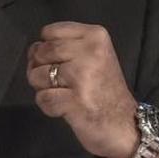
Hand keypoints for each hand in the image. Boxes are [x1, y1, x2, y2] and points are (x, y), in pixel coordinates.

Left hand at [26, 22, 139, 157]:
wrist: (125, 126)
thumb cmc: (105, 91)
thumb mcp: (95, 56)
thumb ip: (67, 47)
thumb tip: (33, 51)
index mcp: (95, 36)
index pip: (49, 31)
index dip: (47, 49)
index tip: (60, 62)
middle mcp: (90, 52)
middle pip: (40, 52)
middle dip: (41, 69)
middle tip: (60, 82)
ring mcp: (82, 76)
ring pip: (37, 75)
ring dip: (44, 89)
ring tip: (64, 95)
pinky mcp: (75, 100)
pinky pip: (43, 98)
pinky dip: (49, 106)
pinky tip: (66, 108)